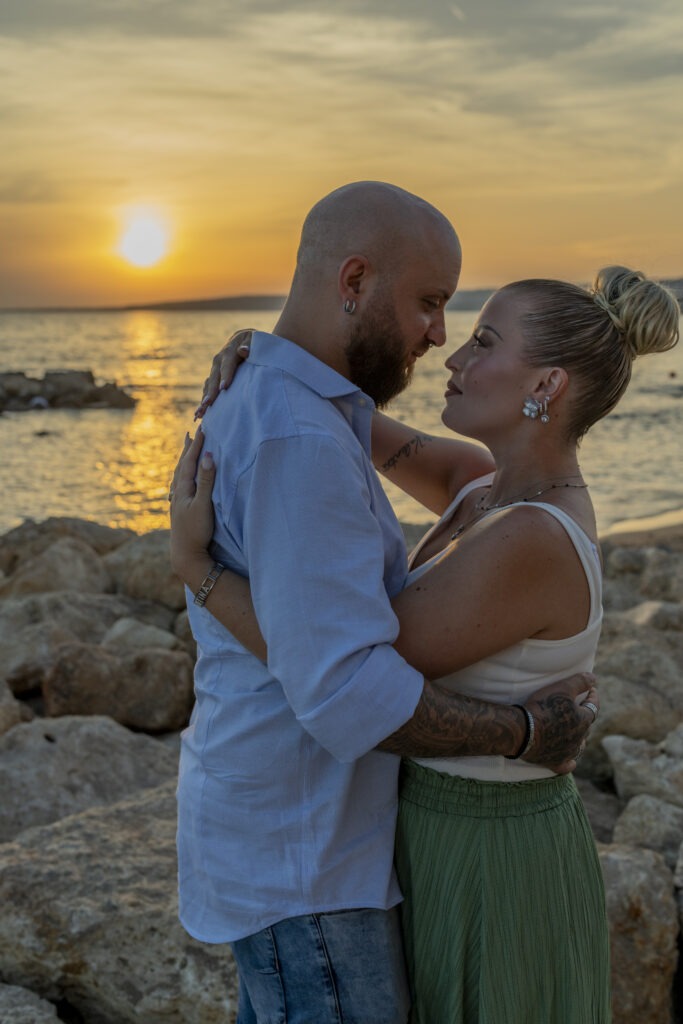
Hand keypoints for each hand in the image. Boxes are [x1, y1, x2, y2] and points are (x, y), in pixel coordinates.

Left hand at [169, 430, 216, 581]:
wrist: (185, 555)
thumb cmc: (196, 531)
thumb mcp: (204, 505)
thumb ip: (207, 481)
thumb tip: (208, 456)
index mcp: (183, 488)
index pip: (190, 461)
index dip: (197, 444)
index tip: (203, 429)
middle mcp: (178, 492)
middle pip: (182, 465)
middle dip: (187, 449)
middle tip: (190, 433)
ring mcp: (178, 502)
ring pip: (179, 475)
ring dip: (184, 461)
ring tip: (186, 452)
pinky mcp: (180, 510)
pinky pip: (180, 486)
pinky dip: (182, 476)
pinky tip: (182, 481)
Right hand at [194, 329, 252, 419]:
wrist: (243, 339)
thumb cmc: (252, 341)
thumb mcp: (253, 340)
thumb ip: (249, 345)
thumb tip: (243, 350)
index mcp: (228, 352)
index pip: (227, 365)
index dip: (225, 376)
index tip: (224, 388)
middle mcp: (218, 361)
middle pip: (214, 378)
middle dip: (211, 392)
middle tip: (207, 404)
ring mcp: (215, 370)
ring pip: (208, 385)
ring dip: (204, 398)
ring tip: (200, 413)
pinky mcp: (214, 377)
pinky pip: (207, 390)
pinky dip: (204, 400)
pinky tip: (200, 414)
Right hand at [522, 672, 598, 773]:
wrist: (523, 731)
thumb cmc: (543, 707)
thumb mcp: (562, 687)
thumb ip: (580, 682)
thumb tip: (594, 678)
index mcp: (584, 720)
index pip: (593, 706)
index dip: (593, 697)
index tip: (591, 690)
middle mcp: (579, 738)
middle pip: (586, 727)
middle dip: (585, 716)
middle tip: (579, 708)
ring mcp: (567, 752)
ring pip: (579, 746)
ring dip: (579, 739)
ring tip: (576, 732)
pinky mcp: (554, 762)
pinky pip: (566, 765)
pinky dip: (569, 763)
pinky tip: (571, 763)